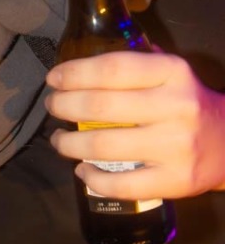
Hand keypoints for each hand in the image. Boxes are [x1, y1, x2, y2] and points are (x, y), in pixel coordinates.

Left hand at [45, 51, 224, 198]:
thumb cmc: (189, 103)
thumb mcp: (172, 73)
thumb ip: (136, 61)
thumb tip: (81, 59)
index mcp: (173, 72)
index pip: (113, 68)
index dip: (75, 73)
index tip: (54, 79)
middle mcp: (177, 107)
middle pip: (100, 107)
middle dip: (64, 106)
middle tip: (54, 106)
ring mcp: (176, 147)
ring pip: (103, 145)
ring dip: (68, 143)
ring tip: (59, 139)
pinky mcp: (175, 181)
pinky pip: (120, 184)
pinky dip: (91, 177)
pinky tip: (82, 169)